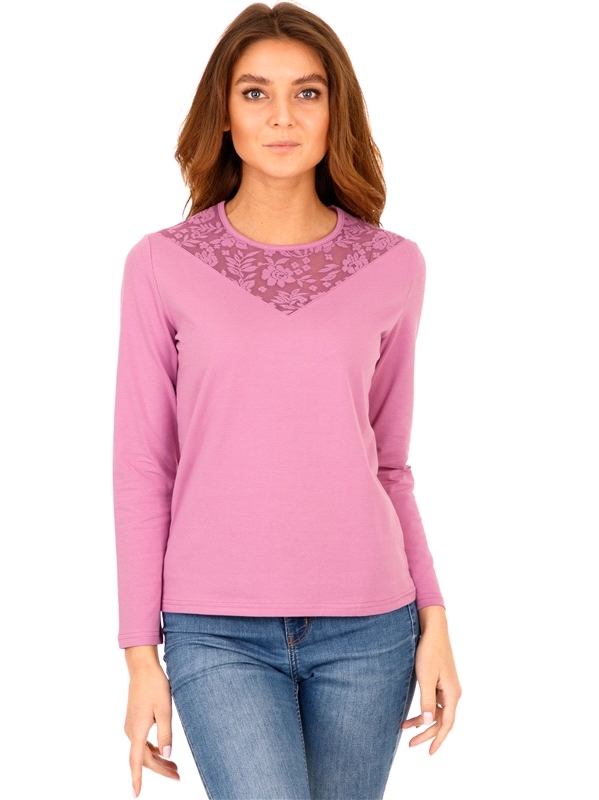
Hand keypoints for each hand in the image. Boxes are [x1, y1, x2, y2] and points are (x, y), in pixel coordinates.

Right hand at [124, 657, 180, 796]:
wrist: (142, 668)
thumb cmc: (155, 686)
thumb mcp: (165, 710)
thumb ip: (166, 733)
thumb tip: (167, 754)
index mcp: (138, 731)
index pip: (137, 761)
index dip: (137, 779)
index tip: (136, 794)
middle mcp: (131, 731)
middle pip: (144, 758)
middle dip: (160, 769)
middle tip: (178, 776)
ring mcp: (131, 725)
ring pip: (143, 750)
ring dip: (158, 760)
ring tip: (175, 767)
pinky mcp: (134, 720)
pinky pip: (142, 742)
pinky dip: (153, 750)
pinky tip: (163, 750)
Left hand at [401, 606, 461, 754]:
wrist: (433, 630)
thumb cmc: (429, 651)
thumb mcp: (425, 677)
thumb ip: (427, 701)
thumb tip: (427, 723)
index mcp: (452, 694)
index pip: (446, 724)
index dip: (438, 739)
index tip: (429, 752)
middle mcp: (452, 693)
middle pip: (441, 721)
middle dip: (426, 734)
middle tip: (410, 744)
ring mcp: (447, 688)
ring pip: (436, 712)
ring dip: (422, 722)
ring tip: (405, 728)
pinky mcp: (441, 682)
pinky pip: (434, 703)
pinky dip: (424, 711)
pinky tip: (412, 716)